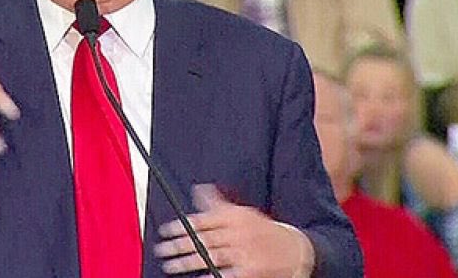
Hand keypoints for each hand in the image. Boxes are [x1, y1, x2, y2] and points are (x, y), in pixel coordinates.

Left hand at [155, 184, 313, 277]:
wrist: (294, 250)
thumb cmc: (264, 230)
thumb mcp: (244, 212)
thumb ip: (218, 204)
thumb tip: (199, 189)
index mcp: (236, 216)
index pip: (204, 220)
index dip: (183, 225)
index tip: (166, 231)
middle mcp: (239, 232)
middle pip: (203, 239)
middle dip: (179, 245)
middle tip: (162, 249)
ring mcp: (245, 252)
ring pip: (210, 257)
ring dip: (187, 262)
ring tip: (171, 265)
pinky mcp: (251, 270)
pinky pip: (226, 273)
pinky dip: (211, 276)